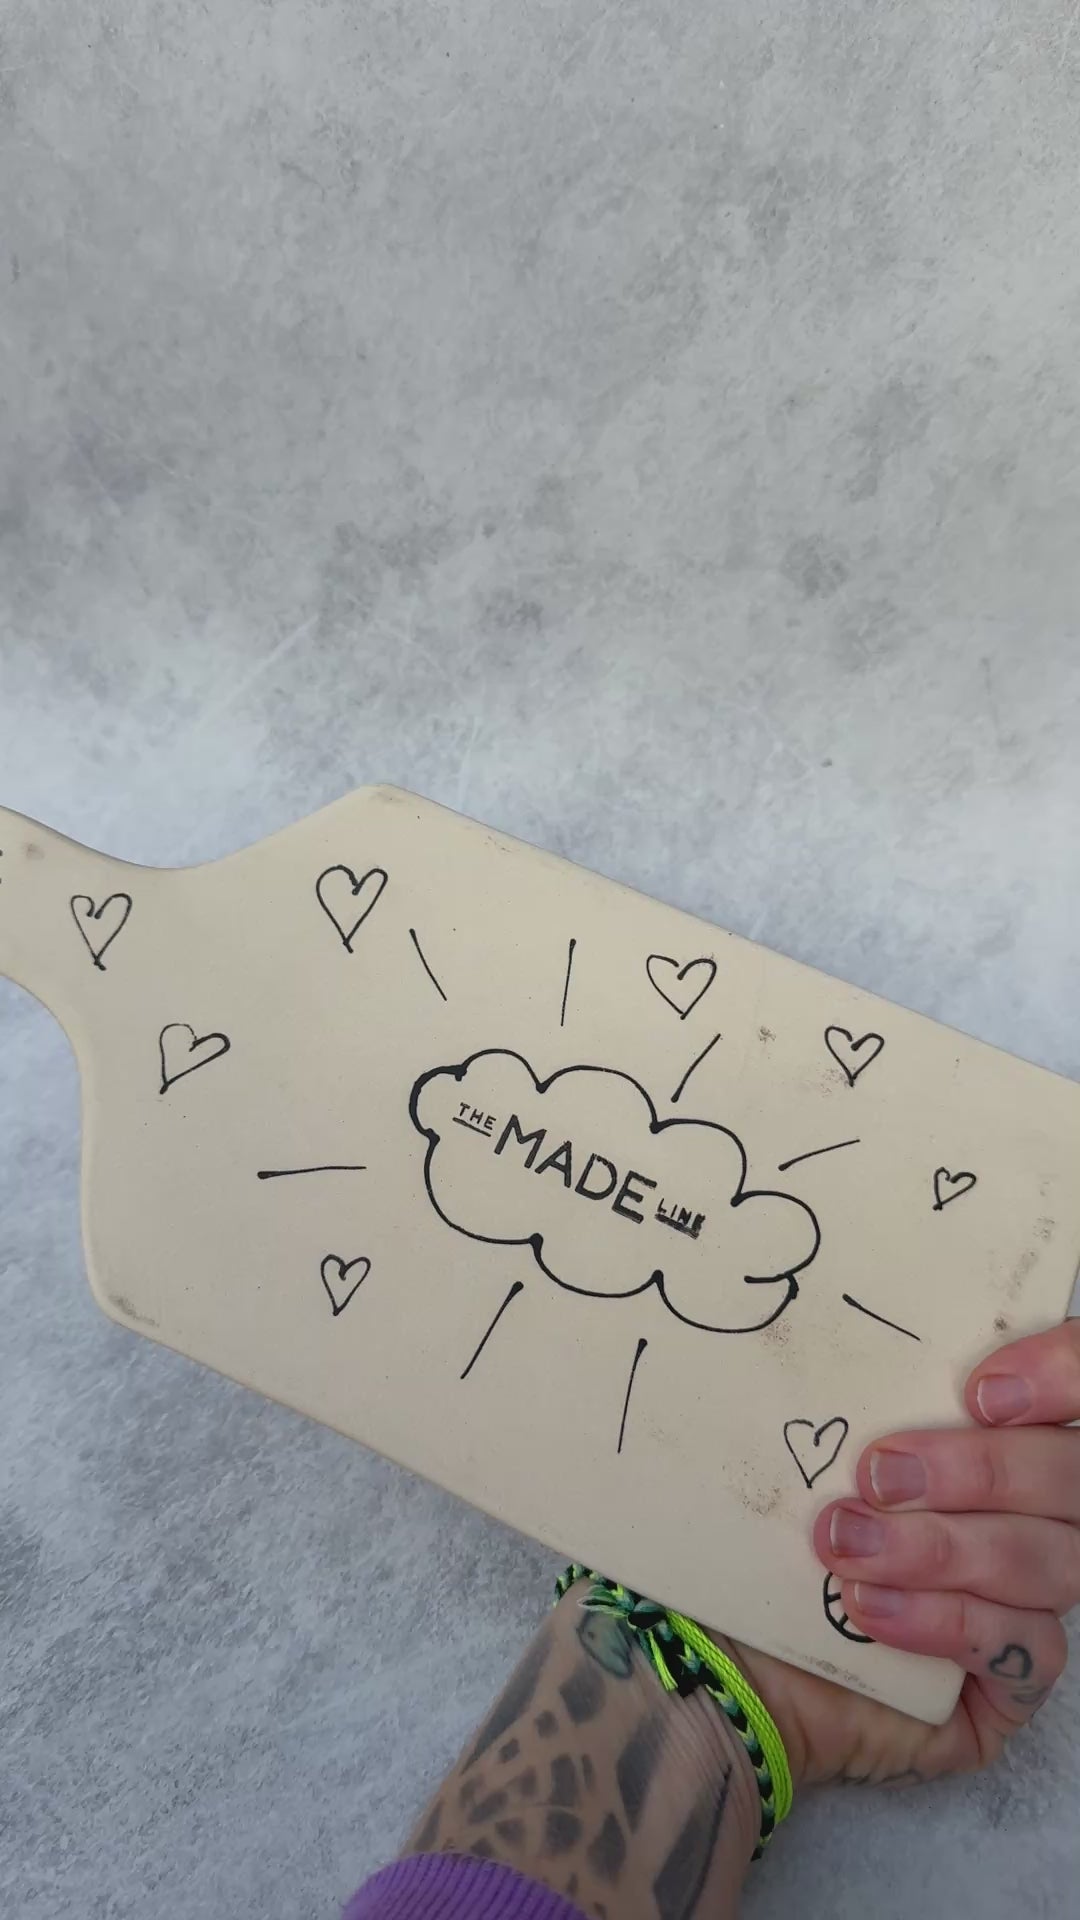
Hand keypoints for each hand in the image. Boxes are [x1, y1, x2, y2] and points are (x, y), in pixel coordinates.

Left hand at [730, 1322, 1077, 1789]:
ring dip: (940, 1549)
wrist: (718, 1660)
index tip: (979, 1386)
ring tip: (846, 1545)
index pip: (1074, 1387)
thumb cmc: (758, 1536)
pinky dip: (946, 1622)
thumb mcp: (794, 1446)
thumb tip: (844, 1324)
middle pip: (1069, 1476)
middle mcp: (1030, 1512)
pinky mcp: (1013, 1680)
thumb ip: (849, 1391)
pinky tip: (868, 1613)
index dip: (1060, 1372)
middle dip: (980, 1469)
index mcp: (998, 1430)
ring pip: (1052, 1561)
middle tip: (878, 1473)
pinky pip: (1030, 1648)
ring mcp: (1027, 1599)